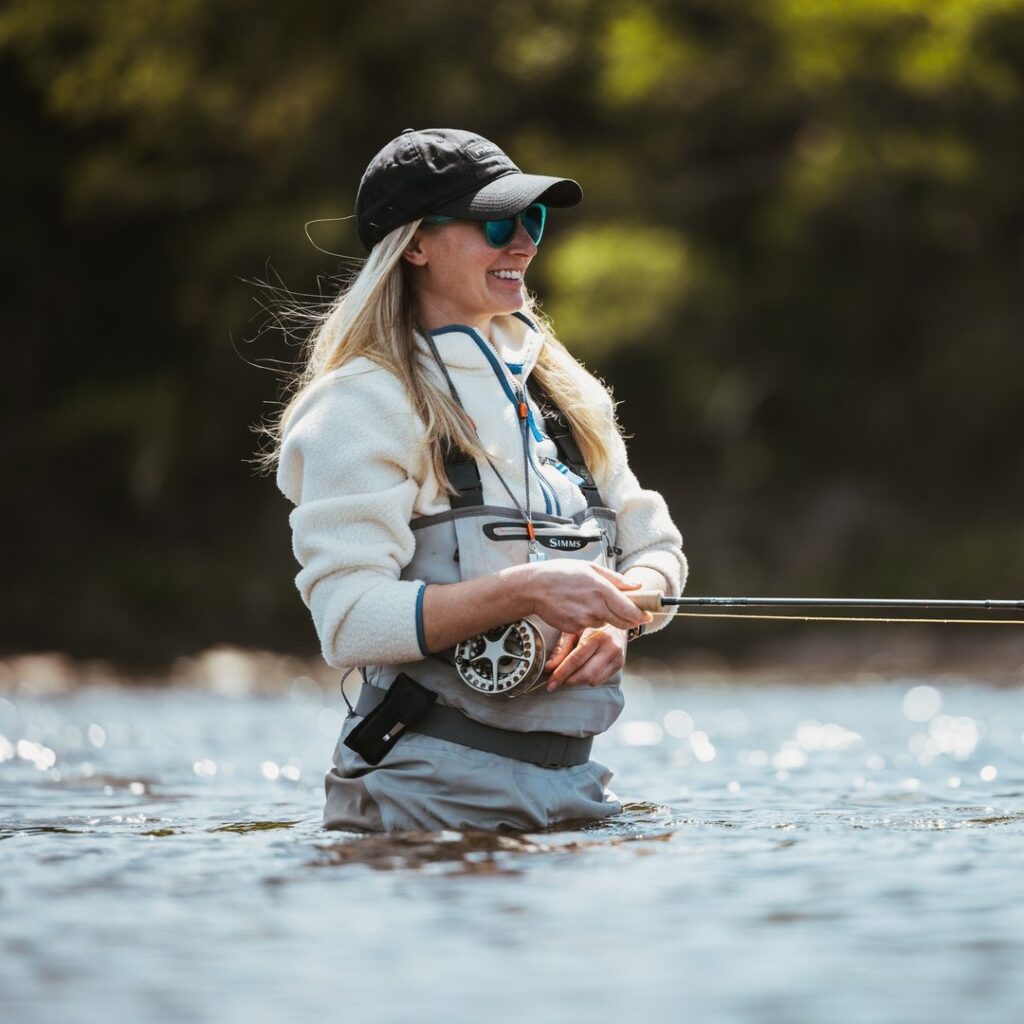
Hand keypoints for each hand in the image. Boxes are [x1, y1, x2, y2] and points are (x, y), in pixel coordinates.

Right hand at [518, 560, 652, 633]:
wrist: (534, 587)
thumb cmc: (561, 573)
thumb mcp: (589, 568)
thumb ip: (616, 579)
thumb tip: (636, 586)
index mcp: (601, 589)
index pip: (629, 609)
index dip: (641, 614)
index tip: (647, 614)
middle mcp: (595, 607)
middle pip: (621, 621)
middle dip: (626, 618)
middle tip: (625, 611)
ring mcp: (583, 619)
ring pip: (603, 623)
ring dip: (603, 616)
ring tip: (587, 601)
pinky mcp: (573, 628)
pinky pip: (587, 626)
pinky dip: (587, 619)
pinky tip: (576, 607)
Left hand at [543, 625, 628, 690]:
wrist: (616, 619)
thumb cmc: (591, 625)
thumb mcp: (573, 631)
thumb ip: (561, 649)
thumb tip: (549, 668)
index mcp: (596, 636)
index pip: (576, 660)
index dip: (561, 673)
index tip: (551, 682)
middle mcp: (610, 648)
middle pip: (587, 674)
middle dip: (569, 681)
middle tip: (556, 682)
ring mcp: (617, 658)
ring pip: (594, 680)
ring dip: (578, 682)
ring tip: (569, 675)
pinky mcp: (619, 665)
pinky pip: (600, 680)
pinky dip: (588, 680)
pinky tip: (582, 672)